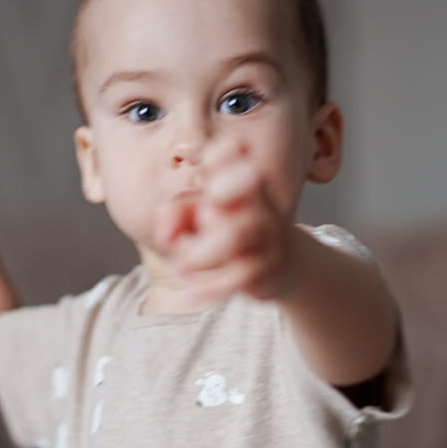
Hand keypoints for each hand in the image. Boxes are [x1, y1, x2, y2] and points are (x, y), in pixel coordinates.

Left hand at [154, 156, 302, 305]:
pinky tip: (190, 295)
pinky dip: (212, 288)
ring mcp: (269, 234)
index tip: (211, 152)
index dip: (225, 153)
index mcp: (239, 181)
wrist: (281, 265)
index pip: (234, 157)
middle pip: (243, 184)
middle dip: (229, 186)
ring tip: (179, 268)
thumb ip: (174, 214)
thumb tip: (166, 234)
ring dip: (201, 254)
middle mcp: (258, 201)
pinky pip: (243, 274)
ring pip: (237, 233)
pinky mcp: (270, 266)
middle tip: (207, 204)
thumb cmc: (228, 232)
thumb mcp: (197, 219)